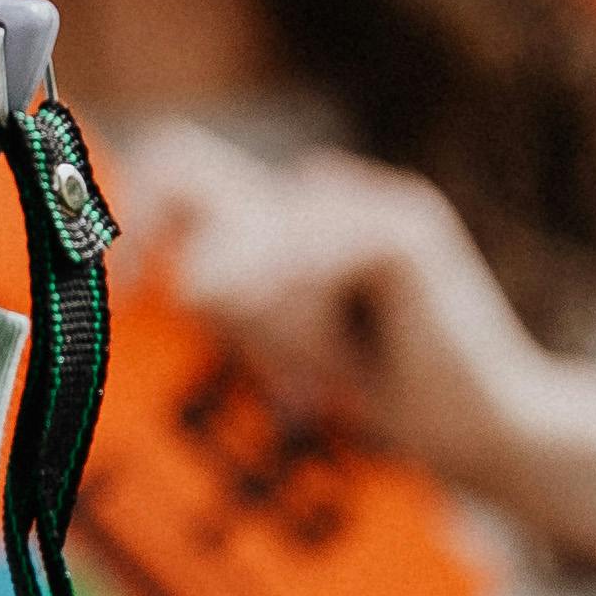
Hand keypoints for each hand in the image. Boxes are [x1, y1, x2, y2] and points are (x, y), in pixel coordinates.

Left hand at [100, 127, 595, 573]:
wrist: (476, 429)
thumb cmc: (370, 390)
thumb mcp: (267, 340)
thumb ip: (213, 296)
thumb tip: (154, 278)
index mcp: (277, 214)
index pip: (175, 167)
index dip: (132, 216)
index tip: (118, 290)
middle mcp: (312, 190)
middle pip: (190, 171)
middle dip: (196, 266)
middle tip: (225, 322)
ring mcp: (360, 197)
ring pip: (249, 241)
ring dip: (273, 318)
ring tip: (328, 359)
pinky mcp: (403, 223)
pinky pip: (311, 255)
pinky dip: (314, 310)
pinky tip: (353, 343)